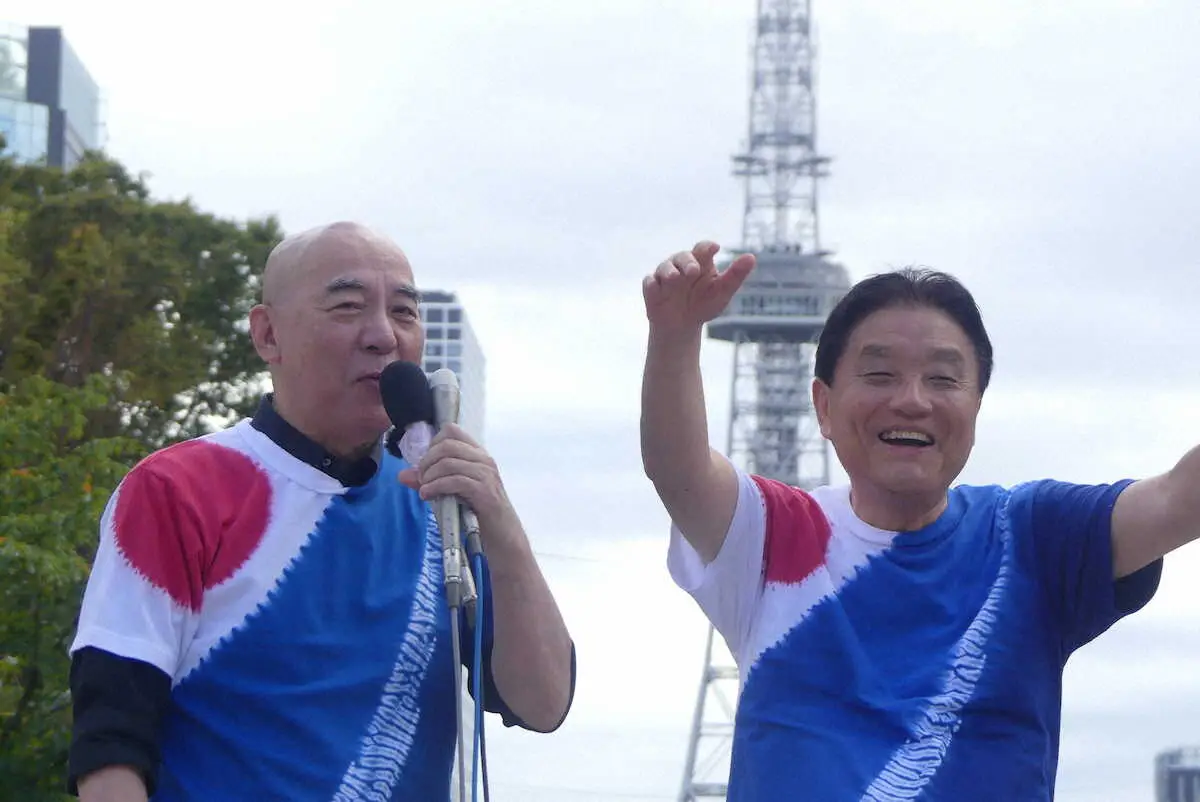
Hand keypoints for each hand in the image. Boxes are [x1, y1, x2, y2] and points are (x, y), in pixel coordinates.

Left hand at [397, 423, 517, 540]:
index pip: (452, 431)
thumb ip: (430, 481)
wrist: (503, 536)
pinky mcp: (484, 492)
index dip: (432, 444)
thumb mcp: (451, 493)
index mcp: (477, 455)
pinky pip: (455, 481)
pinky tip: (428, 495)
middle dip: (427, 461)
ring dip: (430, 476)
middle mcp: (484, 460)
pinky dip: (435, 487)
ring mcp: (486, 475)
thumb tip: (403, 475)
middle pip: (447, 445)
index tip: (427, 464)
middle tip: (422, 479)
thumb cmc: (478, 513)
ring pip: (449, 462)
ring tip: (424, 489)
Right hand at [642, 240, 754, 333]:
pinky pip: (649, 283)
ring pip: (665, 267)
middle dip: (687, 262)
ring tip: (675, 278)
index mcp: (701, 262)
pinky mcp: (652, 289)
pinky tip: (656, 288)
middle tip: (694, 271)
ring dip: (669, 271)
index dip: (707, 247)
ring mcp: (665, 276)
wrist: (682, 326)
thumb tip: (751, 257)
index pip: (703, 249)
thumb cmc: (704, 305)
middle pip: (683, 256)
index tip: (714, 248)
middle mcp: (681, 265)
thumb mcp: (722, 292)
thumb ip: (735, 275)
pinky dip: (652, 285)